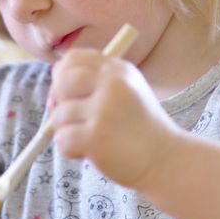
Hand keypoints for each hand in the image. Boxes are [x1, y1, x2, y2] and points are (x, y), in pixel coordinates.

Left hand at [48, 48, 180, 188]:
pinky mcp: (96, 135)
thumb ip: (95, 86)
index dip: (62, 76)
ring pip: (59, 115)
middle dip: (59, 101)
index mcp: (118, 70)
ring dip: (68, 131)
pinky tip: (90, 154)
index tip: (69, 94)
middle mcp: (112, 83)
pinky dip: (71, 151)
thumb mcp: (126, 94)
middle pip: (61, 80)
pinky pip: (62, 139)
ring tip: (91, 141)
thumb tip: (53, 96)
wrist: (166, 160)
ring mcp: (104, 109)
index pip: (73, 58)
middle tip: (74, 119)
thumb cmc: (141, 130)